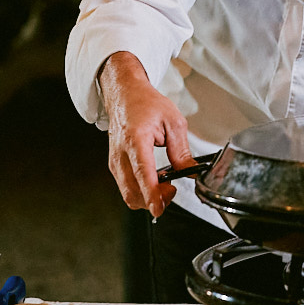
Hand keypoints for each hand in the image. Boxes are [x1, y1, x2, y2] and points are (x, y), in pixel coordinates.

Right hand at [98, 51, 194, 216]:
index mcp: (136, 139)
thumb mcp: (173, 121)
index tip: (157, 209)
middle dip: (153, 200)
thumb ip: (181, 150)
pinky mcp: (114, 166)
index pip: (143, 172)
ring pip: (128, 193)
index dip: (151, 194)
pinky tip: (154, 181)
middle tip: (172, 190)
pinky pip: (126, 187)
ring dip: (147, 198)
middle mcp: (120, 153)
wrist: (125, 95)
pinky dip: (140, 191)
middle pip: (132, 191)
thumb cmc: (146, 104)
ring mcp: (115, 161)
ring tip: (165, 185)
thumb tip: (189, 172)